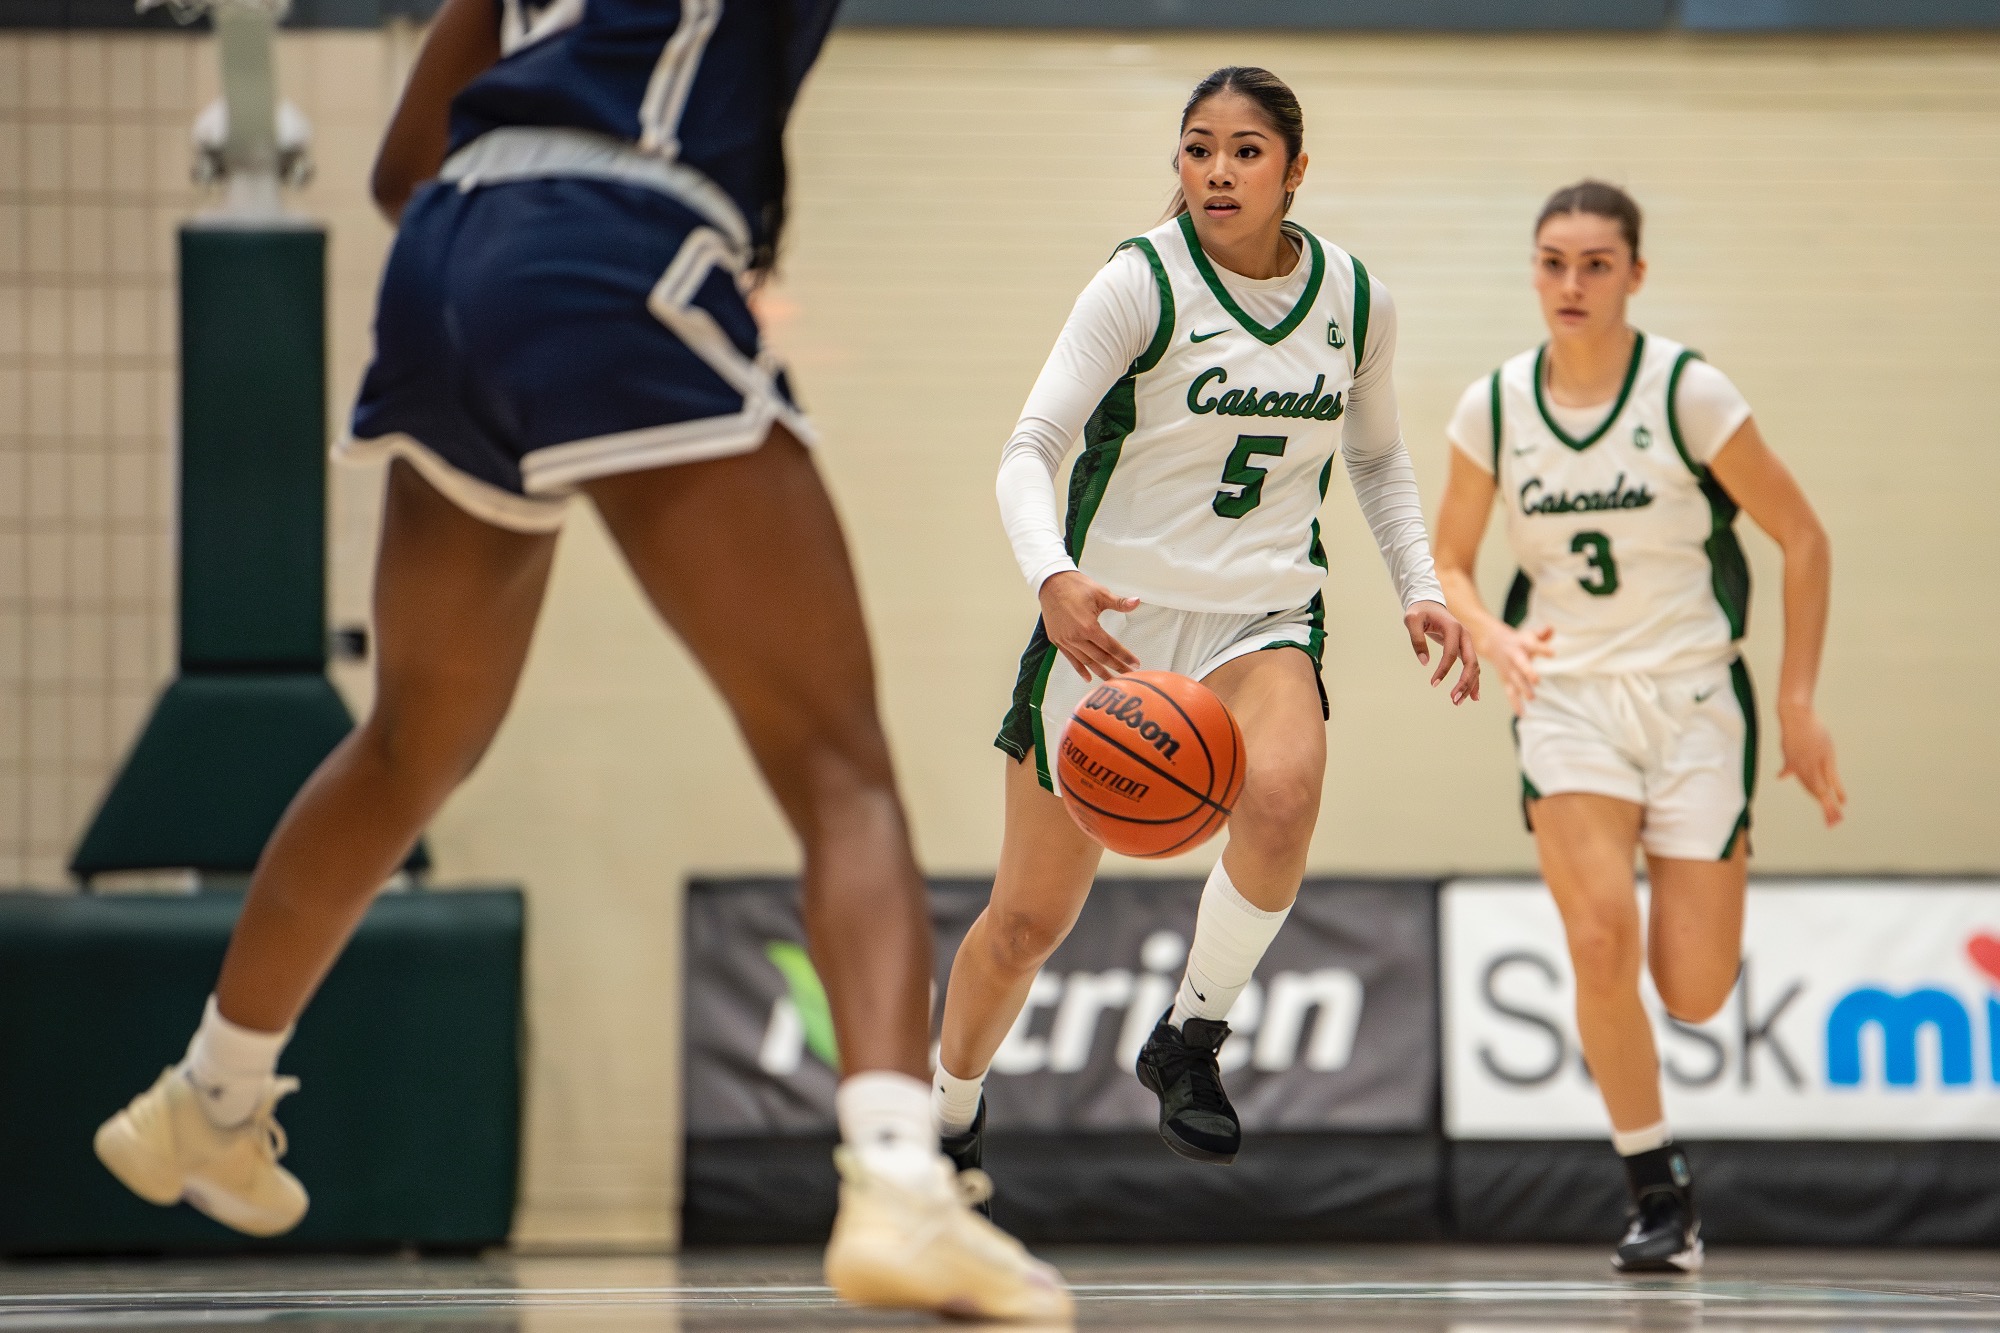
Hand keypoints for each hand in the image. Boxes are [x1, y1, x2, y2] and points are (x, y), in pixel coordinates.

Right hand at [1039, 571, 1139, 680]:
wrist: (1051, 583)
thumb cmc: (1076, 586)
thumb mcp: (1101, 593)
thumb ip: (1119, 602)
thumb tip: (1136, 602)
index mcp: (1088, 627)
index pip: (1111, 646)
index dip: (1124, 656)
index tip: (1135, 664)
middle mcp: (1076, 637)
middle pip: (1100, 657)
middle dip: (1116, 667)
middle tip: (1128, 675)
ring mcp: (1065, 640)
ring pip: (1086, 661)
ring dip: (1099, 671)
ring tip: (1111, 680)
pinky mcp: (1057, 640)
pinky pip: (1070, 658)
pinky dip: (1079, 668)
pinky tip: (1087, 677)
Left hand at [1404, 600, 1479, 704]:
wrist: (1429, 604)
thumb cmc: (1419, 612)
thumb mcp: (1411, 620)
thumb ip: (1416, 639)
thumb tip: (1424, 663)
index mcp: (1453, 628)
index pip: (1451, 653)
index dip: (1444, 669)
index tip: (1433, 683)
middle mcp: (1465, 636)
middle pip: (1470, 662)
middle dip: (1464, 682)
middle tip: (1453, 699)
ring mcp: (1467, 643)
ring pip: (1474, 667)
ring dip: (1469, 685)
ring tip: (1458, 702)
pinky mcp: (1465, 649)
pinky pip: (1472, 667)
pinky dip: (1473, 681)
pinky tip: (1473, 696)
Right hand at [1474, 622, 1553, 715]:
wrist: (1493, 643)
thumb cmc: (1518, 640)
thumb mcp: (1528, 635)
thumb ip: (1541, 633)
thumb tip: (1551, 629)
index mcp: (1522, 645)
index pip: (1533, 646)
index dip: (1543, 649)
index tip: (1553, 654)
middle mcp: (1514, 658)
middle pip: (1521, 665)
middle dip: (1527, 672)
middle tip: (1536, 680)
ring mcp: (1509, 670)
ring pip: (1515, 680)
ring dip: (1522, 689)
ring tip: (1532, 698)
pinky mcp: (1506, 680)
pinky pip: (1510, 692)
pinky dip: (1515, 703)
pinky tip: (1522, 714)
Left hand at [1778, 699, 1845, 826]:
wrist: (1795, 716)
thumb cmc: (1792, 731)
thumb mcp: (1788, 751)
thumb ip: (1788, 766)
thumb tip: (1781, 777)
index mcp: (1797, 768)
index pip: (1809, 788)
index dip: (1816, 800)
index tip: (1823, 813)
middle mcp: (1805, 770)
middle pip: (1815, 793)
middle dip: (1824, 809)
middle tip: (1831, 825)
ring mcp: (1815, 765)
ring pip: (1822, 790)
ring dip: (1830, 806)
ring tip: (1836, 819)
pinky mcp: (1825, 758)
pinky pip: (1831, 779)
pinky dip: (1836, 791)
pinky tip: (1842, 802)